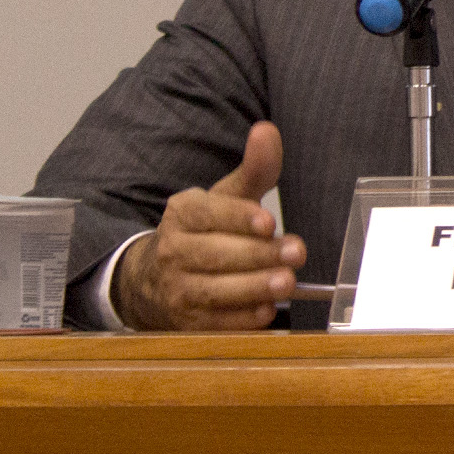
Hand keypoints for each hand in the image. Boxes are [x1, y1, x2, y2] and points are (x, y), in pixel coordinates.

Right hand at [112, 122, 306, 330]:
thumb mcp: (227, 198)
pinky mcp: (184, 324)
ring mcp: (175, 290)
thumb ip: (254, 169)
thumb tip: (268, 130)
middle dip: (259, 254)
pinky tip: (266, 310)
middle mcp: (172, 250)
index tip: (268, 223)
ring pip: (214, 290)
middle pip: (215, 253)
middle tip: (296, 253)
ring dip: (253, 288)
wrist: (156, 280)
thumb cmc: (206, 233)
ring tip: (286, 282)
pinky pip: (214, 324)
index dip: (238, 218)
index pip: (208, 213)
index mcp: (182, 212)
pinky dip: (241, 320)